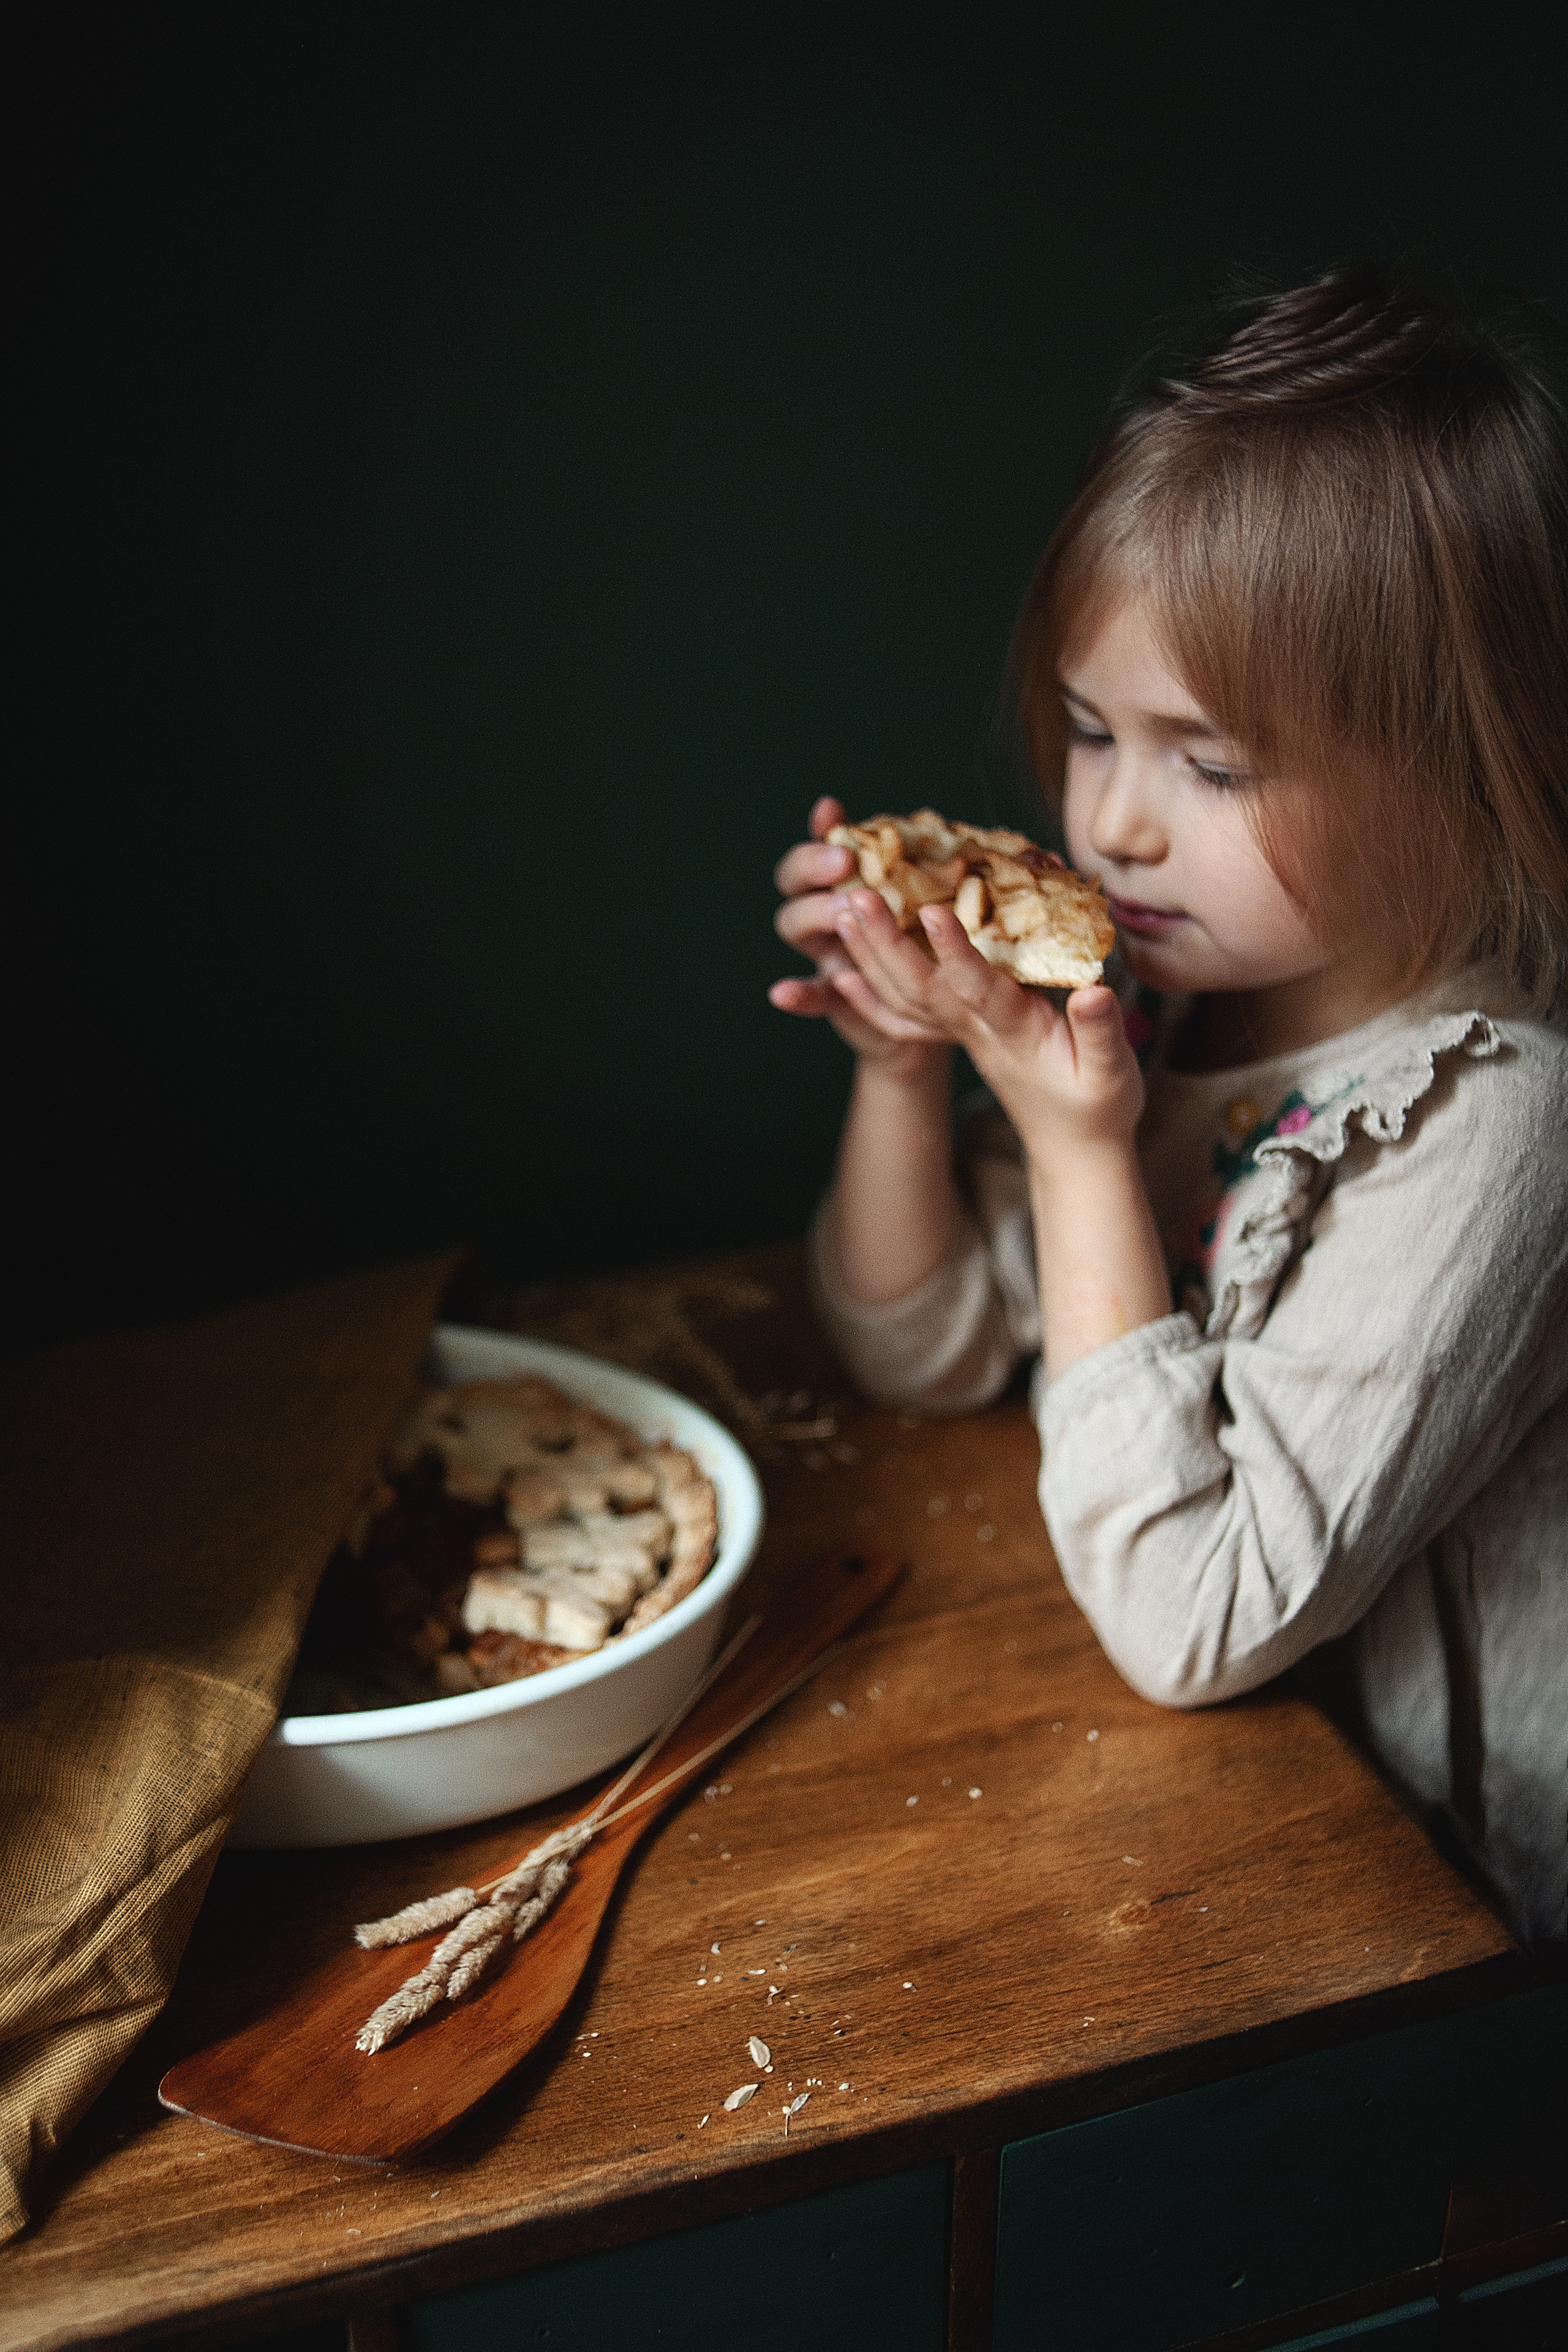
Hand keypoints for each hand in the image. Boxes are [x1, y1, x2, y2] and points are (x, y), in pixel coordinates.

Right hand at [769, 798, 946, 1075]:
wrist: (947, 1006)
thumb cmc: (953, 934)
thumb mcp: (955, 896)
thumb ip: (956, 865)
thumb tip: (1029, 849)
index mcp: (853, 877)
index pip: (822, 841)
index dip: (822, 832)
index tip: (832, 813)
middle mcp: (830, 909)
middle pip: (798, 881)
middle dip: (814, 867)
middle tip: (847, 863)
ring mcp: (828, 952)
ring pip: (799, 926)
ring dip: (815, 915)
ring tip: (842, 912)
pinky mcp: (836, 998)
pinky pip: (813, 996)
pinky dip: (799, 995)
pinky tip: (782, 994)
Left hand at [829, 890, 1144, 1160]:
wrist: (1072, 1148)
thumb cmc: (1099, 1108)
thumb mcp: (1113, 1074)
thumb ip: (1101, 1032)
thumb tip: (1093, 992)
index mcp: (1015, 1034)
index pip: (978, 989)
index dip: (956, 951)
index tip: (932, 911)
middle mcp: (978, 1033)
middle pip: (923, 988)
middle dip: (889, 942)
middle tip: (857, 896)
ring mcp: (964, 1035)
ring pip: (907, 996)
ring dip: (871, 956)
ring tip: (843, 911)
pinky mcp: (962, 1034)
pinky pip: (906, 1017)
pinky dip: (871, 997)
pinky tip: (843, 974)